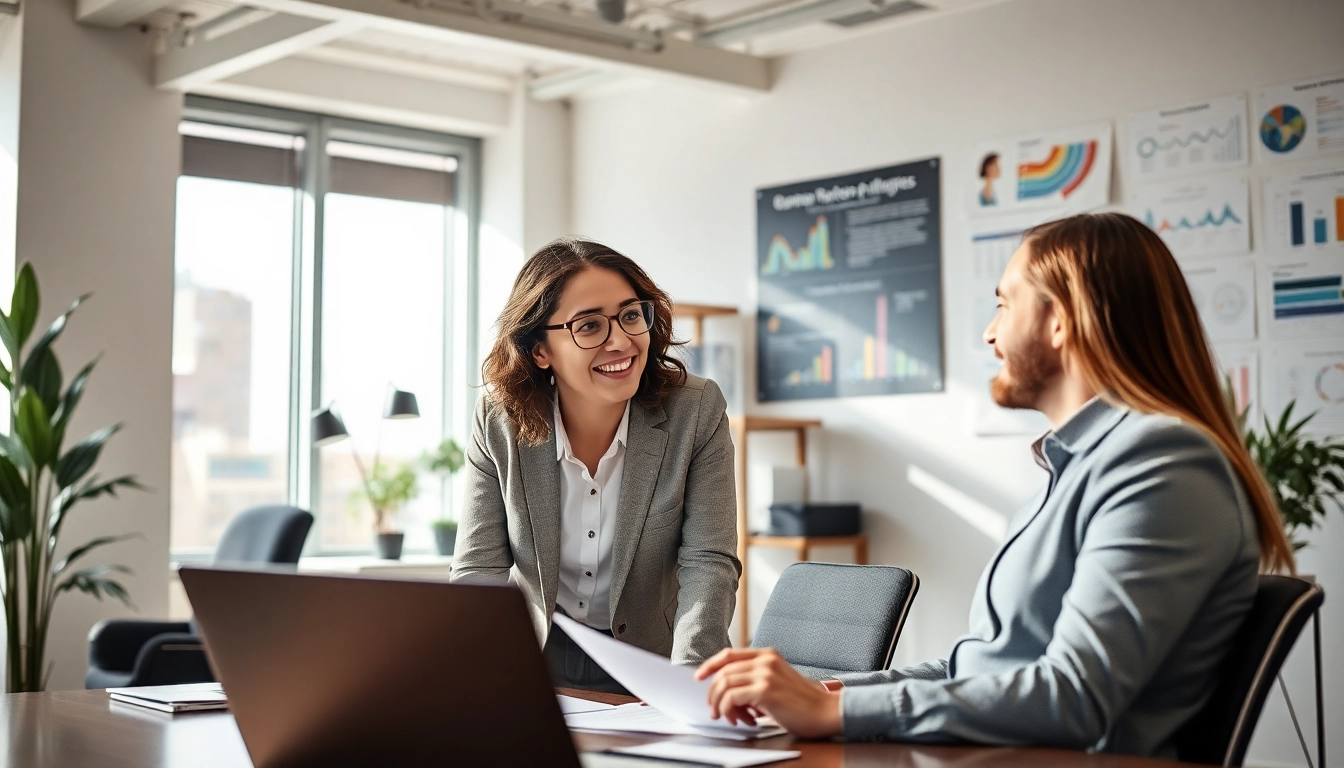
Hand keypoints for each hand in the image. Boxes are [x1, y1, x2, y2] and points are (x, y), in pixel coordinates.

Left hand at [694, 648, 842, 738]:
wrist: (826, 712)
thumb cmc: (804, 703)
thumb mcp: (778, 682)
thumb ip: (755, 681)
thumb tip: (729, 695)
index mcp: (767, 655)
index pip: (729, 654)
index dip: (710, 665)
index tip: (699, 677)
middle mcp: (765, 660)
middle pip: (723, 671)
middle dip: (713, 692)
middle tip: (714, 709)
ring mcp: (765, 673)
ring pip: (725, 683)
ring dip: (719, 703)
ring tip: (728, 717)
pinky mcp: (766, 690)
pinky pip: (732, 697)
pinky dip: (727, 709)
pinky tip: (737, 719)